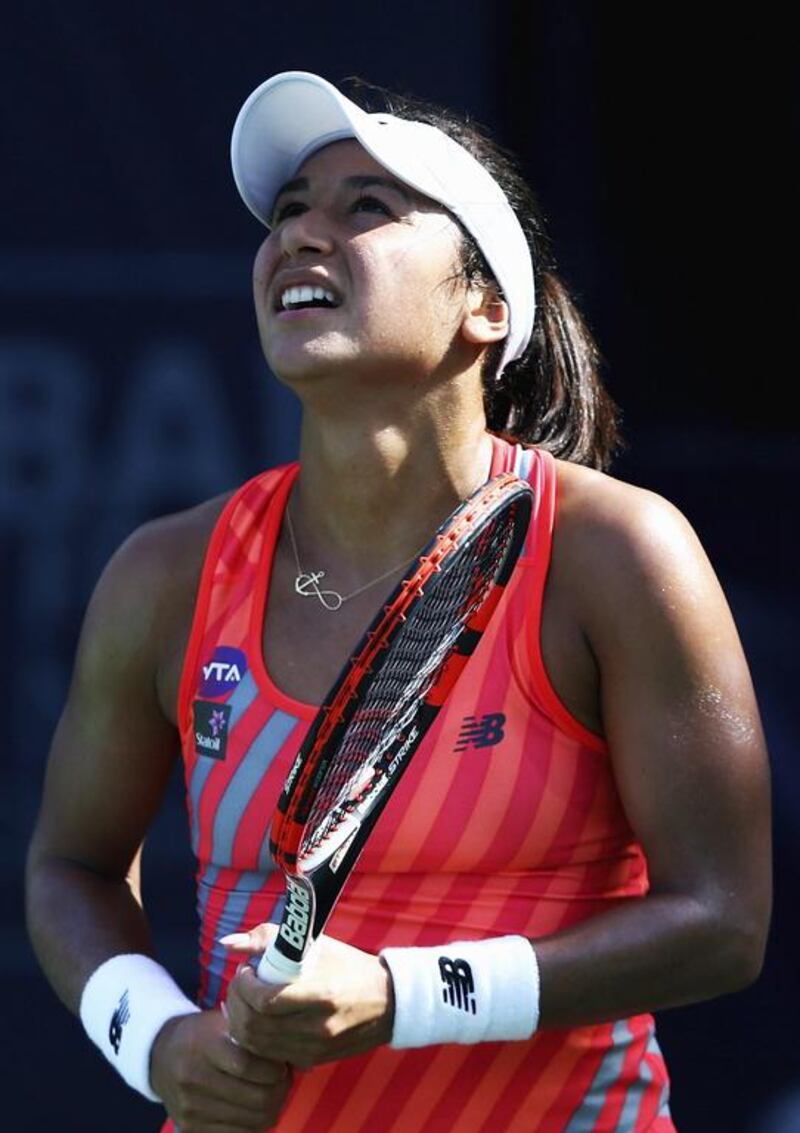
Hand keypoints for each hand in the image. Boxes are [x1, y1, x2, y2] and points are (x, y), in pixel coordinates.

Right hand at [150, 1008, 290, 1131]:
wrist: (161, 1057)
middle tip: (285, 1081)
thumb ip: (251, 1034)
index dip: (273, 1069)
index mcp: (204, 1046)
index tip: (282, 1065)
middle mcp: (194, 1079)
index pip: (248, 1066)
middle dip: (280, 1091)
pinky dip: (255, 1123)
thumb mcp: (222, 1022)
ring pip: (252, 1121)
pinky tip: (257, 1107)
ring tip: (274, 1093)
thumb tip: (287, 1051)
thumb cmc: (202, 1034)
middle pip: (256, 1098)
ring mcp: (191, 1108)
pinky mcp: (191, 1128)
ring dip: (272, 1108)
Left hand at [223, 927, 394, 1069]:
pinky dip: (255, 1039)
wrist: (386, 1003)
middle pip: (255, 1026)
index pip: (265, 1001)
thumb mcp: (315, 943)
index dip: (244, 986)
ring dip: (241, 1022)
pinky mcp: (312, 1061)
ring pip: (256, 1046)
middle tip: (241, 985)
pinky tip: (259, 1020)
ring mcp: (315, 1047)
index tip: (246, 970)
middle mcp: (318, 1026)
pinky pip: (269, 1056)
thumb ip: (267, 937)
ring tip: (247, 1000)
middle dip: (236, 1003)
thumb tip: (227, 944)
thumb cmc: (347, 966)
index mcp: (322, 992)